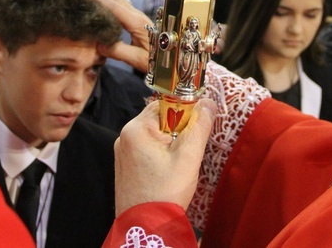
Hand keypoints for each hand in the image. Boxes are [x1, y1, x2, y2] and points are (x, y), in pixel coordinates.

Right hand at [84, 0, 151, 71]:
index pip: (114, 7)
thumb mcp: (139, 60)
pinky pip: (119, 2)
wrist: (173, 59)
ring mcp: (136, 15)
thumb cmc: (158, 61)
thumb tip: (98, 44)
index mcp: (137, 23)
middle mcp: (136, 14)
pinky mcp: (136, 18)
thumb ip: (119, 52)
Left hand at [114, 99, 216, 215]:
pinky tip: (168, 172)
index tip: (195, 128)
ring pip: (155, 136)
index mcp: (136, 129)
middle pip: (160, 120)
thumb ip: (199, 126)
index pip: (165, 104)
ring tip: (178, 165)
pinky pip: (147, 150)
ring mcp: (123, 153)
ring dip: (171, 144)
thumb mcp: (188, 156)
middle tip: (188, 151)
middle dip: (179, 131)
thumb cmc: (165, 192)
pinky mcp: (126, 167)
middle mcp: (124, 137)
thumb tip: (208, 103)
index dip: (184, 113)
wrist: (145, 227)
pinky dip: (161, 156)